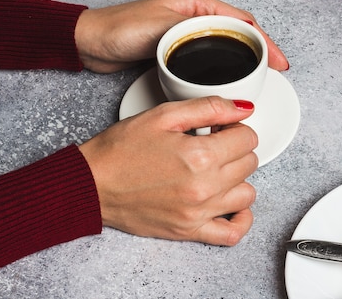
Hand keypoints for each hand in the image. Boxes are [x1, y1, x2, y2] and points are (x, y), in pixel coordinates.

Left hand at [75, 0, 288, 72]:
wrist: (91, 43)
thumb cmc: (120, 30)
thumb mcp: (162, 27)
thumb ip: (193, 33)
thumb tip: (226, 46)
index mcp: (197, 4)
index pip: (242, 21)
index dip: (265, 41)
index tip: (279, 61)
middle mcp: (196, 15)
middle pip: (240, 32)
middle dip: (261, 50)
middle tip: (277, 72)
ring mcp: (189, 32)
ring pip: (228, 46)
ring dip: (246, 59)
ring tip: (260, 77)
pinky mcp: (179, 48)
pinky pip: (212, 57)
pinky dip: (227, 67)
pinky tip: (231, 80)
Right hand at [79, 97, 257, 245]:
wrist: (91, 183)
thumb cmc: (120, 150)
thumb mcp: (164, 115)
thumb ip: (209, 108)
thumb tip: (243, 109)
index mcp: (200, 156)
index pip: (248, 138)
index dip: (234, 128)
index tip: (218, 129)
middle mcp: (204, 188)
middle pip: (250, 163)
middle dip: (235, 149)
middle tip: (213, 144)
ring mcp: (198, 213)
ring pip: (247, 194)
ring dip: (237, 178)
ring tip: (216, 170)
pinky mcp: (189, 231)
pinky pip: (233, 234)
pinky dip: (240, 219)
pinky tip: (231, 204)